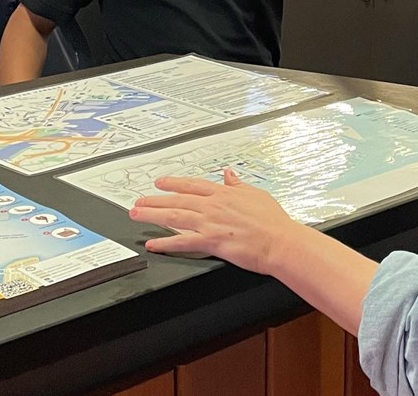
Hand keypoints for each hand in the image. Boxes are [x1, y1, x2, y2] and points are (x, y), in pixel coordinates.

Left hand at [129, 169, 302, 274]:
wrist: (280, 241)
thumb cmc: (273, 221)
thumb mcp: (256, 194)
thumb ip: (239, 184)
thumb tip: (229, 174)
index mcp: (224, 194)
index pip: (192, 185)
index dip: (173, 183)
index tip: (160, 183)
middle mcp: (214, 206)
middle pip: (178, 200)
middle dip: (155, 200)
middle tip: (138, 201)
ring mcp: (211, 223)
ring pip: (175, 217)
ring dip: (153, 215)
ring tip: (137, 215)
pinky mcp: (211, 241)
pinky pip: (183, 242)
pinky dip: (166, 243)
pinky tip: (153, 244)